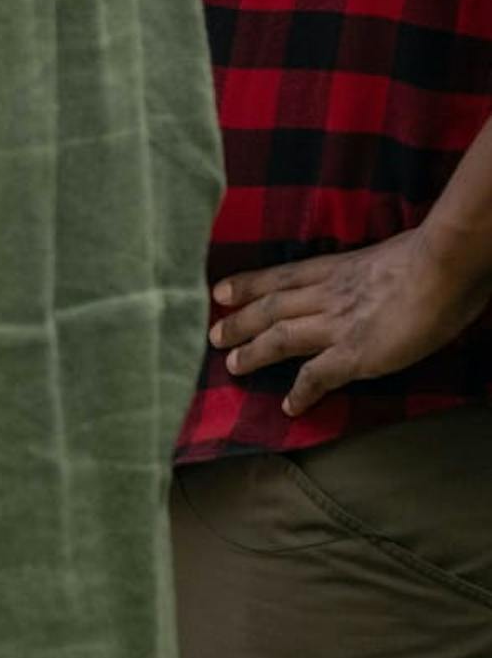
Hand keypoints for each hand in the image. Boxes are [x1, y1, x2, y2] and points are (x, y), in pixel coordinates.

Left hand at [210, 227, 491, 417]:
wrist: (444, 267)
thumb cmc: (433, 253)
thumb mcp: (393, 250)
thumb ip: (377, 266)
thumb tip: (390, 271)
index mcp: (337, 266)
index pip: (282, 275)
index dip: (249, 284)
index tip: (220, 291)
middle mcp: (327, 294)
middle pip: (271, 307)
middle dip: (239, 322)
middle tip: (213, 335)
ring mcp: (337, 324)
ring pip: (280, 338)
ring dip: (253, 353)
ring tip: (232, 366)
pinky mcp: (355, 354)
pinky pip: (318, 375)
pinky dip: (302, 392)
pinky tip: (290, 407)